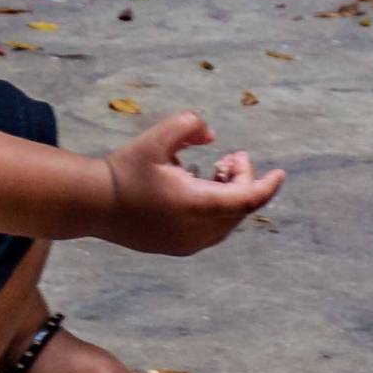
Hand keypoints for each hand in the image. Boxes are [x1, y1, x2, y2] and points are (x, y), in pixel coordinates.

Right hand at [102, 111, 284, 255]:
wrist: (92, 204)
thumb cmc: (124, 170)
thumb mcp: (156, 138)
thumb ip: (189, 125)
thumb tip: (211, 137)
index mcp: (197, 205)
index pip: (248, 199)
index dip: (267, 185)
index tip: (280, 172)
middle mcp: (197, 231)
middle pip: (238, 209)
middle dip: (242, 181)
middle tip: (230, 158)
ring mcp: (186, 244)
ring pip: (225, 222)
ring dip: (229, 196)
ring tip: (215, 172)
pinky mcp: (176, 248)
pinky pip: (209, 231)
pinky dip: (215, 210)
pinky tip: (199, 189)